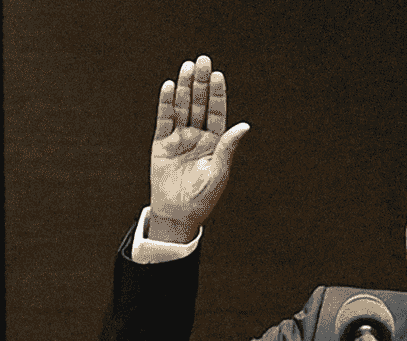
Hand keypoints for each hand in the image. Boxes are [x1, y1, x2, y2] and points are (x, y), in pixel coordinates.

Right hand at [148, 55, 250, 241]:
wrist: (179, 213)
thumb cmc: (203, 197)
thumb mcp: (219, 172)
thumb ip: (228, 148)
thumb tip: (244, 126)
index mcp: (215, 142)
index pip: (216, 112)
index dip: (217, 94)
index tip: (218, 75)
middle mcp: (198, 136)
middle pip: (199, 104)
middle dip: (201, 83)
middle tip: (202, 60)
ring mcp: (179, 138)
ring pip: (182, 107)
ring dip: (184, 87)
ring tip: (187, 67)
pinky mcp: (162, 143)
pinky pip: (164, 120)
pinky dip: (166, 103)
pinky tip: (169, 87)